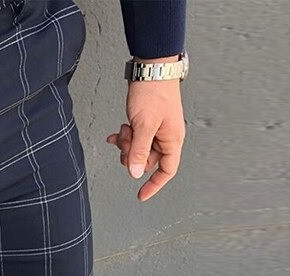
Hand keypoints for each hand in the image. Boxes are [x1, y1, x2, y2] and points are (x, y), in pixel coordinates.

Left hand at [106, 56, 185, 200]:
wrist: (151, 66)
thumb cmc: (153, 91)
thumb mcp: (143, 125)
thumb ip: (139, 151)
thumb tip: (136, 173)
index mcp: (172, 139)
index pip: (166, 170)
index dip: (154, 185)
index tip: (140, 195)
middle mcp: (166, 136)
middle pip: (147, 161)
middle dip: (132, 155)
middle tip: (125, 143)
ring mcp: (157, 129)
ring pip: (139, 149)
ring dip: (127, 144)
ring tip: (123, 130)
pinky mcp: (147, 122)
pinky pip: (135, 138)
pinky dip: (125, 137)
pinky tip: (117, 132)